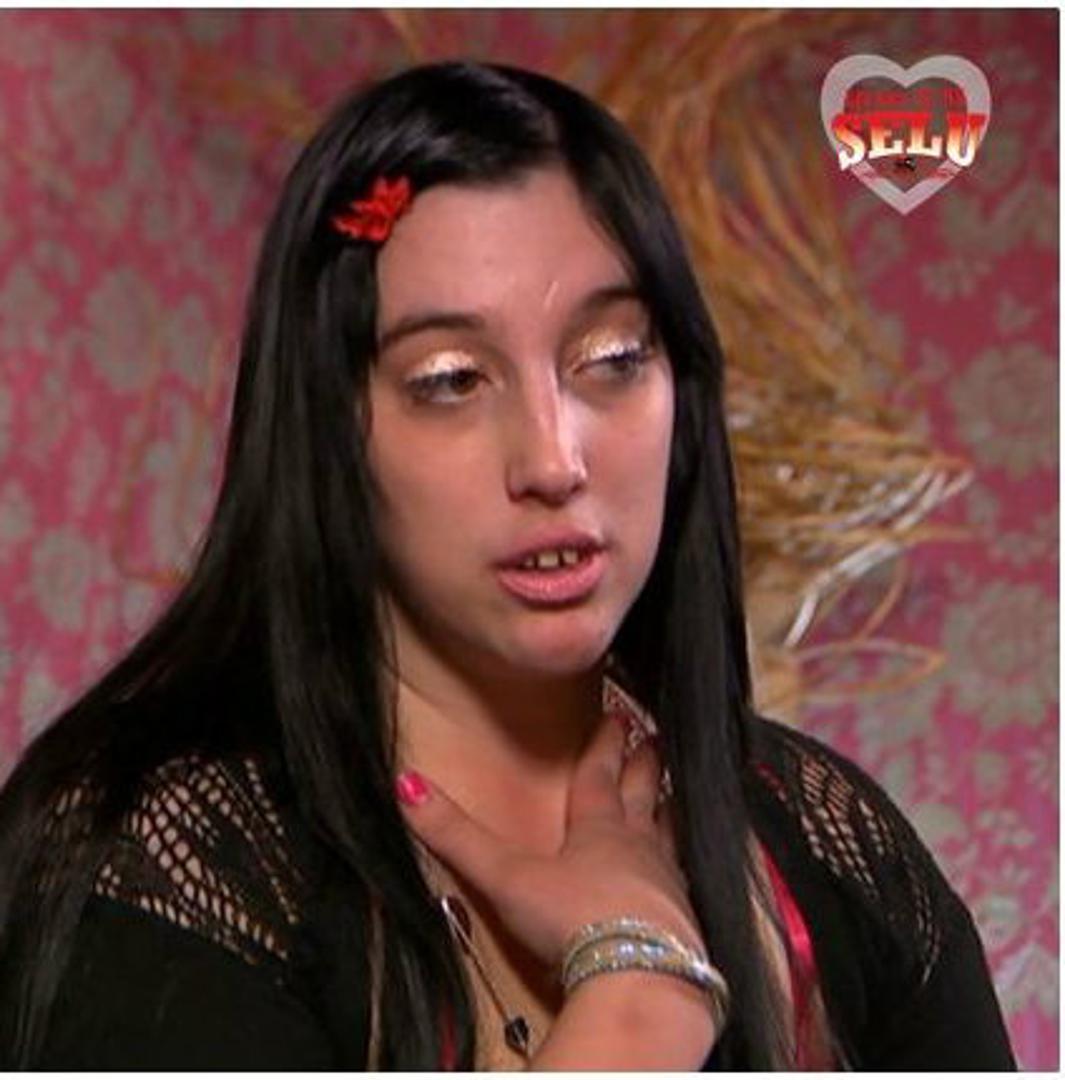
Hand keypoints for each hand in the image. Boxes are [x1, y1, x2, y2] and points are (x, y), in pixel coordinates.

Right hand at [394, 711, 701, 971]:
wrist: (639, 978)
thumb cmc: (574, 920)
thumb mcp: (506, 876)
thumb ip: (458, 836)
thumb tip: (406, 784)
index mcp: (597, 830)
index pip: (598, 775)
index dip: (604, 744)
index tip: (616, 715)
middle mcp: (638, 850)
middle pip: (643, 795)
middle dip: (643, 765)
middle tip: (653, 738)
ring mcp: (668, 887)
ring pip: (669, 837)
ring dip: (669, 812)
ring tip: (674, 795)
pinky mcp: (686, 927)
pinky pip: (685, 888)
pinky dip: (682, 874)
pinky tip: (682, 882)